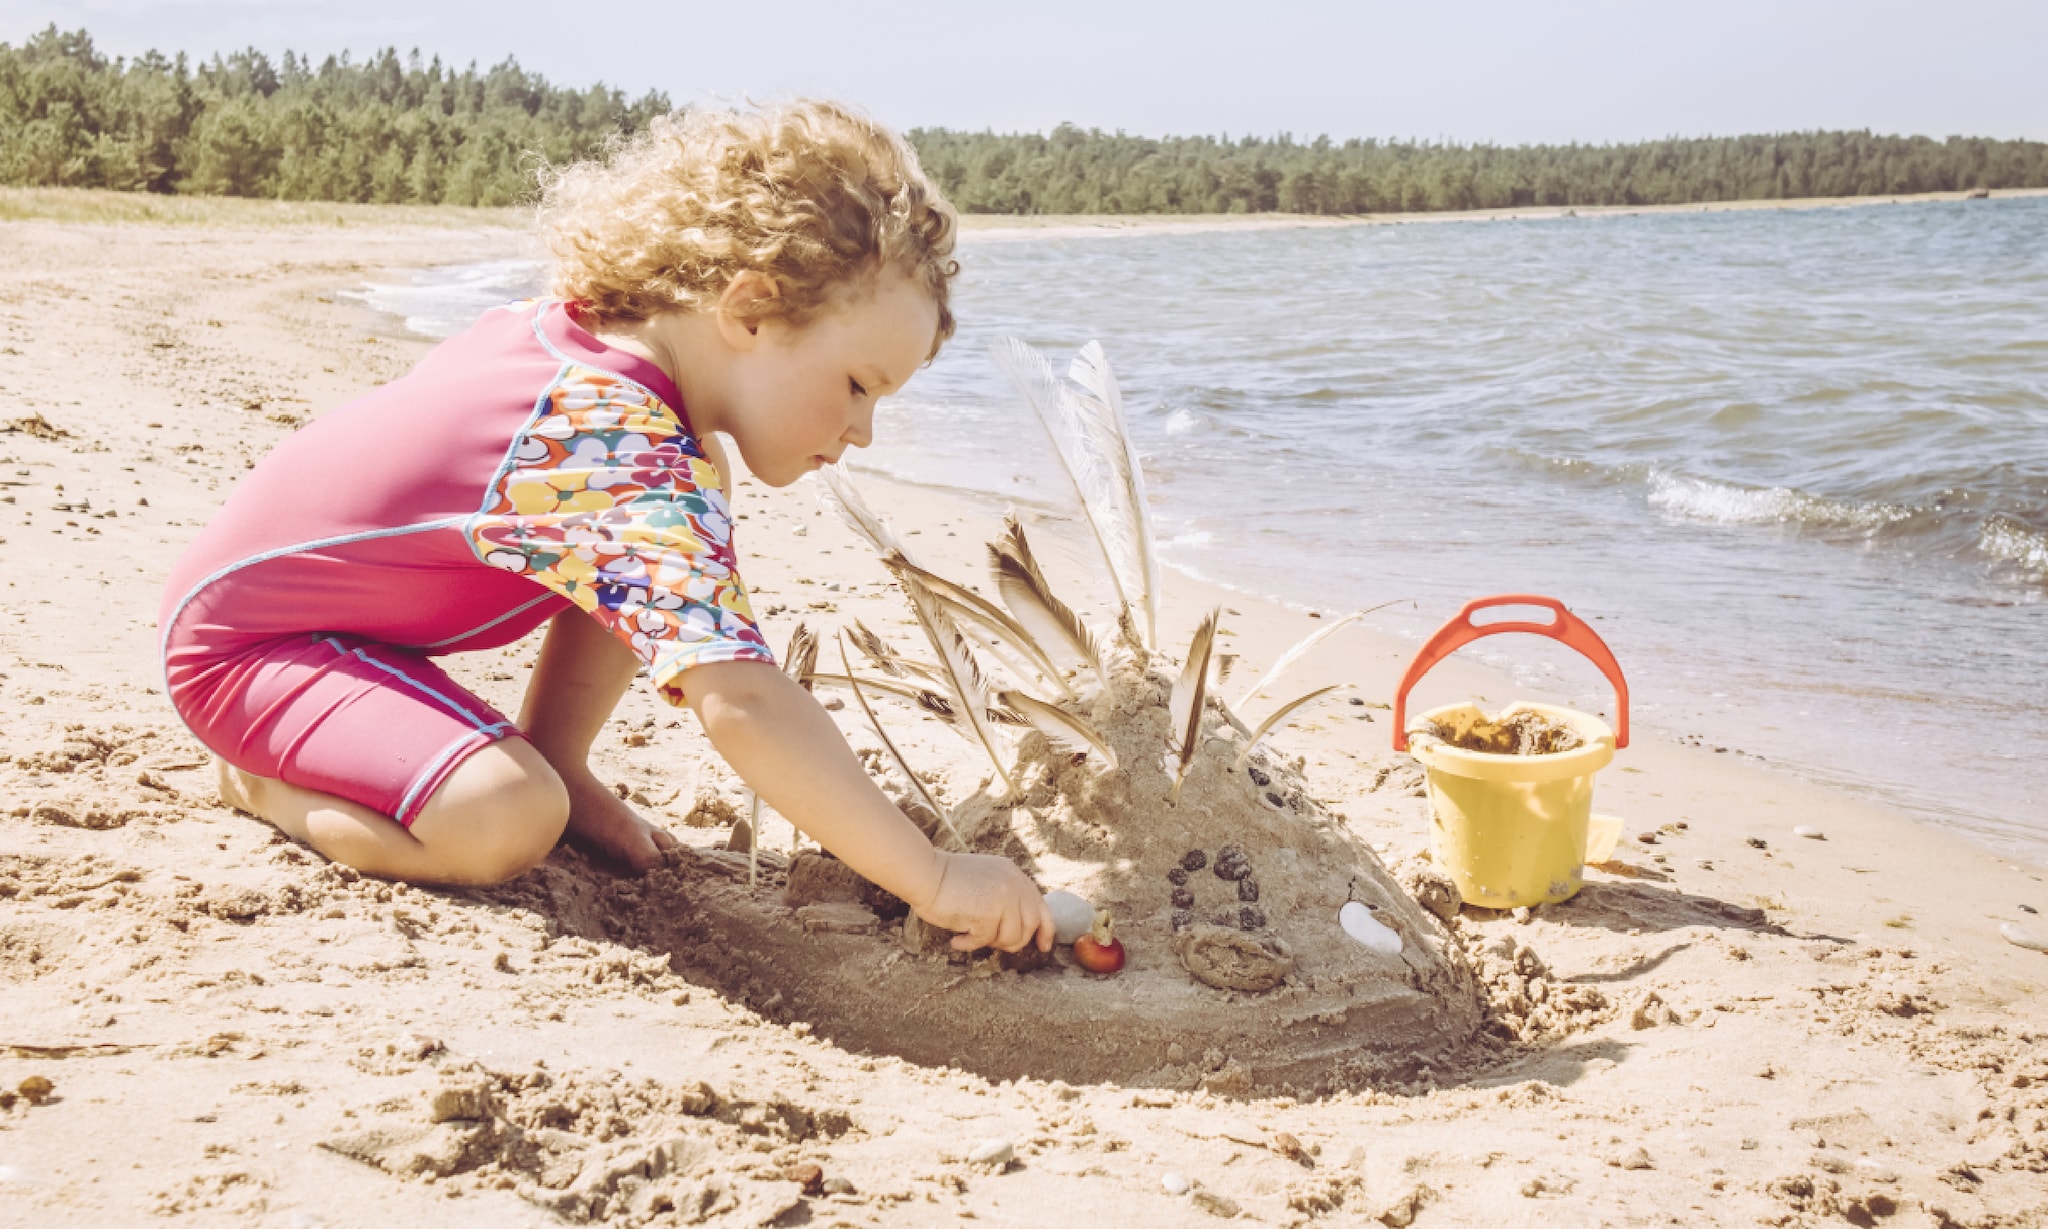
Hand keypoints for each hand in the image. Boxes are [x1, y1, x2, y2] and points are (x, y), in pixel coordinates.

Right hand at [914, 851, 1054, 953]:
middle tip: (993, 943)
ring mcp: (1002, 899)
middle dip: (1014, 941)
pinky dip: (969, 944)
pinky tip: (957, 939)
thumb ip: (1005, 896)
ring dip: (990, 942)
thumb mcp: (986, 879)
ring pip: (1011, 937)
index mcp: (1014, 875)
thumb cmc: (947, 879)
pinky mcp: (987, 914)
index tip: (1043, 945)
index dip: (1045, 929)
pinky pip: (985, 941)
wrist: (924, 873)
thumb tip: (1017, 929)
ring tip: (971, 936)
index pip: (1041, 906)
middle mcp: (1013, 885)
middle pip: (1030, 925)